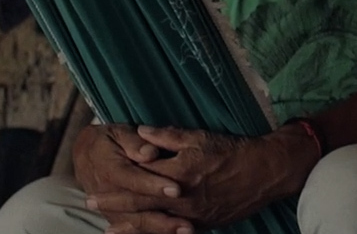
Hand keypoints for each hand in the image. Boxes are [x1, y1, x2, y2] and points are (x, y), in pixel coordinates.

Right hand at [72, 125, 188, 233]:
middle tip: (187, 224)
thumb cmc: (110, 140)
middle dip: (162, 218)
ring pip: (136, 223)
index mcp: (110, 168)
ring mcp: (111, 208)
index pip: (134, 179)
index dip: (154, 185)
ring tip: (185, 231)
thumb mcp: (120, 133)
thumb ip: (135, 143)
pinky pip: (134, 229)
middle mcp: (109, 193)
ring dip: (160, 229)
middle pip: (137, 208)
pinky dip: (151, 233)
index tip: (177, 190)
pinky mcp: (116, 216)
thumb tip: (150, 153)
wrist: (86, 155)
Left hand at [89, 125, 316, 230]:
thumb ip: (167, 137)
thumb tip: (140, 133)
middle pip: (141, 206)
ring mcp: (193, 215)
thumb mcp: (200, 137)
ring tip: (110, 229)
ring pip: (155, 223)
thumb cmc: (233, 151)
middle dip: (115, 206)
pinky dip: (156, 233)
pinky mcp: (203, 224)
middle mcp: (183, 199)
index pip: (140, 183)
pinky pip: (173, 231)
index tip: (93, 189)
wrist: (265, 172)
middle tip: (91, 206)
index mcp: (180, 174)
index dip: (115, 188)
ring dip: (131, 226)